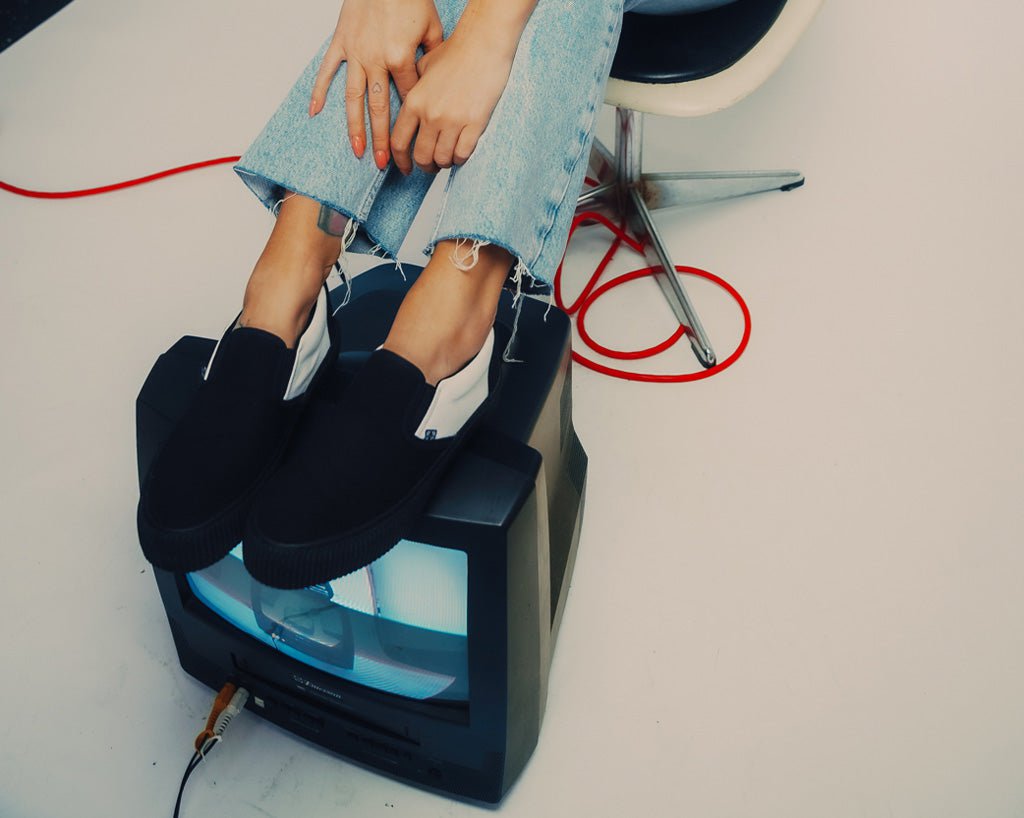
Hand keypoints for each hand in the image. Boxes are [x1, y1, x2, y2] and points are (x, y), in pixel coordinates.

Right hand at [309, 0, 443, 168]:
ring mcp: (356, 53)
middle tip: (386, 165)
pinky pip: (327, 71)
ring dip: (355, 128)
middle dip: (383, 139)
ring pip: (354, 98)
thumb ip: (433, 59)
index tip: (416, 142)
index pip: (408, 98)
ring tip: (358, 152)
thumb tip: (435, 84)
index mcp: (401, 58)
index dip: (413, 120)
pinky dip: (319, 92)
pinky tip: (314, 113)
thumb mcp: (432, 28)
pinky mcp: (341, 42)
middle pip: (380, 109)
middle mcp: (376, 60)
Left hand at [390, 29, 514, 175]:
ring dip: (445, 163)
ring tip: (448, 158)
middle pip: (421, 156)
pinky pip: (463, 154)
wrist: (483, 44)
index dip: (400, 161)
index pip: (398, 142)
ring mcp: (452, 120)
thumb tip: (410, 108)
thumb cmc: (456, 52)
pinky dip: (461, 158)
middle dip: (426, 166)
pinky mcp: (474, 123)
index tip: (405, 169)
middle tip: (432, 166)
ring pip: (443, 159)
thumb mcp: (424, 67)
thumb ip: (414, 89)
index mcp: (414, 102)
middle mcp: (430, 114)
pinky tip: (462, 152)